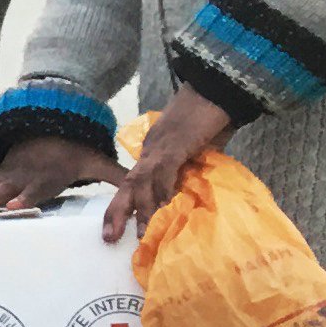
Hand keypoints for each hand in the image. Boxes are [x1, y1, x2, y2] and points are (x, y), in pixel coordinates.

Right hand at [0, 134, 125, 212]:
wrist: (52, 130)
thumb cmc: (75, 154)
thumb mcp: (97, 161)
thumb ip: (116, 176)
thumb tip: (139, 187)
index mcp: (45, 177)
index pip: (34, 190)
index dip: (23, 198)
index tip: (12, 205)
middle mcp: (21, 177)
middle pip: (0, 189)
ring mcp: (5, 176)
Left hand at [101, 88, 232, 241]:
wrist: (216, 89)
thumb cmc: (209, 118)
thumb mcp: (197, 150)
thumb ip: (190, 168)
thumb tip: (189, 190)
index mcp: (153, 152)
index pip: (132, 182)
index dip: (123, 205)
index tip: (115, 229)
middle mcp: (151, 150)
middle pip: (127, 183)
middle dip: (117, 212)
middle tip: (109, 238)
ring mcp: (161, 146)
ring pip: (141, 180)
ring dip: (140, 208)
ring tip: (141, 233)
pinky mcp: (176, 143)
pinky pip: (164, 169)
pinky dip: (163, 188)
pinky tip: (164, 206)